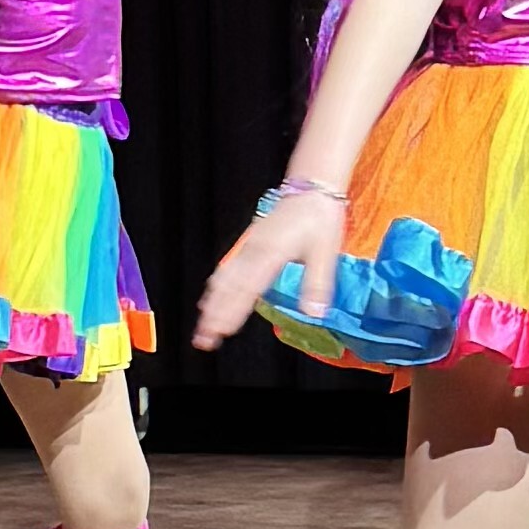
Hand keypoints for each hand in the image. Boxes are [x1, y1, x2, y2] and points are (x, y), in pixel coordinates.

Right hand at [196, 178, 345, 346]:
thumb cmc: (319, 219)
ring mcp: (249, 247)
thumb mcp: (325, 253)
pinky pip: (227, 268)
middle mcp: (255, 250)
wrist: (311, 189)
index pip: (247, 288)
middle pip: (228, 287)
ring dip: (212, 303)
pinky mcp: (249, 244)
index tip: (222, 330)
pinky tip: (210, 298)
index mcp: (272, 253)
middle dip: (214, 314)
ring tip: (203, 325)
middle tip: (204, 338)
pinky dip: (216, 286)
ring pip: (223, 279)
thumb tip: (314, 315)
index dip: (233, 311)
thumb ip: (317, 286)